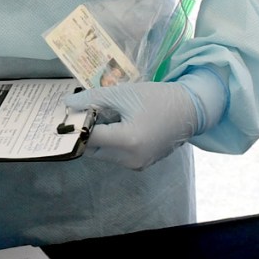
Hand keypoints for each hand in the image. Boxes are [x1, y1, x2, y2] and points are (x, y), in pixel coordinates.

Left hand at [63, 81, 204, 170]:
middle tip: (88, 112)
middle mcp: (131, 159)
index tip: (68, 114)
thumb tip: (68, 104)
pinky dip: (113, 142)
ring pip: (104, 153)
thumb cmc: (158, 99)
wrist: (191, 110)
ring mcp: (137, 164)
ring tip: (108, 116)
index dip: (76, 125)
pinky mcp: (142, 164)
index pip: (89, 137)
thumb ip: (93, 99)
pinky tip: (121, 125)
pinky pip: (117, 155)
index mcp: (127, 141)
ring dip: (101, 137)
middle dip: (88, 131)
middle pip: (94, 148)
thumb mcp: (124, 94)